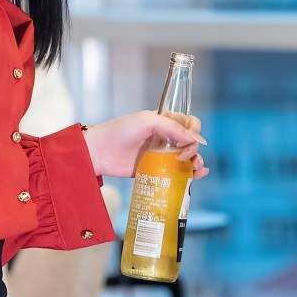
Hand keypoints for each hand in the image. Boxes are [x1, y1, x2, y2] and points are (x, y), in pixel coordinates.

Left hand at [82, 111, 209, 180]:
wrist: (99, 153)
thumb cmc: (119, 132)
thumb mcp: (146, 121)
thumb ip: (171, 127)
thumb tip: (196, 139)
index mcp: (164, 122)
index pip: (189, 123)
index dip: (194, 131)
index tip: (188, 140)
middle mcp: (166, 137)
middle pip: (192, 142)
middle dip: (194, 149)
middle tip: (182, 156)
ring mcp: (163, 155)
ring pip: (189, 158)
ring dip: (197, 162)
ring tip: (196, 169)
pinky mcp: (158, 171)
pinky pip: (179, 172)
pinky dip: (192, 173)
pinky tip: (197, 175)